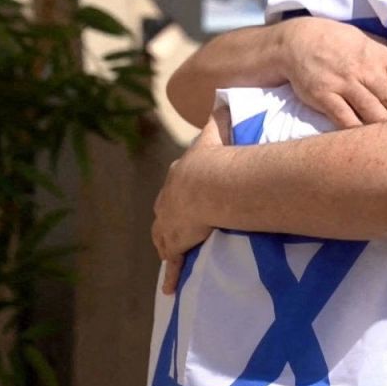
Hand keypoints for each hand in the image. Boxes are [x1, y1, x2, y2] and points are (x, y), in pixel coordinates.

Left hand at [153, 117, 223, 293]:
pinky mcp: (175, 243)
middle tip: (179, 227)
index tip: (185, 198)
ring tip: (174, 254)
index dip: (181, 192)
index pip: (176, 186)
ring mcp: (169, 223)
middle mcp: (168, 199)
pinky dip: (171, 275)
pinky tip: (170, 289)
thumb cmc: (216, 159)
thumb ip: (219, 116)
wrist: (209, 184)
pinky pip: (173, 264)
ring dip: (168, 246)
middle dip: (169, 219)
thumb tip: (222, 96)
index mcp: (179, 176)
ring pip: (164, 238)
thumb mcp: (216, 134)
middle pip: (164, 212)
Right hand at [280, 17, 386, 127]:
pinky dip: (358, 135)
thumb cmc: (340, 44)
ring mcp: (346, 85)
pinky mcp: (325, 97)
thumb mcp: (370, 45)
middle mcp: (368, 73)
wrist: (299, 40)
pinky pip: (345, 120)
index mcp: (382, 60)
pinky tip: (368, 149)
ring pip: (374, 114)